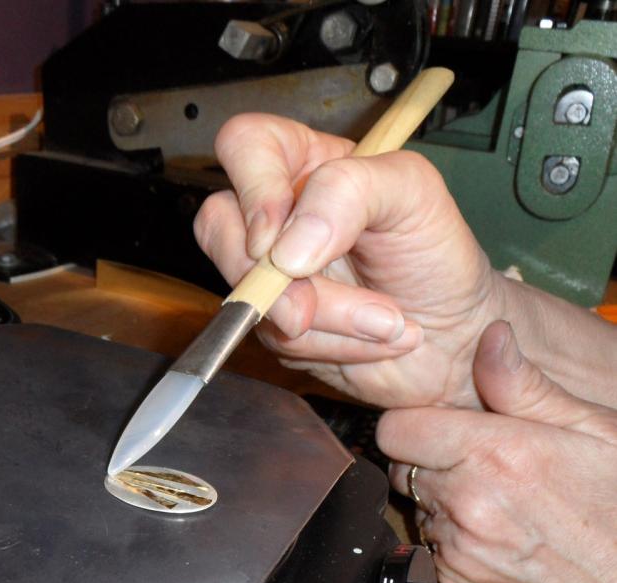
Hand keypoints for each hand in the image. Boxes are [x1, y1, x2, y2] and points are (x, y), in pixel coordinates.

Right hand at [194, 113, 504, 408]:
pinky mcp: (275, 324)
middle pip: (220, 228)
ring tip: (385, 322)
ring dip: (324, 320)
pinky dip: (330, 345)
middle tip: (320, 303)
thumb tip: (288, 246)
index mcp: (307, 164)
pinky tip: (371, 339)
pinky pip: (273, 338)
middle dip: (276, 280)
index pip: (245, 145)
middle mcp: (280, 216)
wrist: (453, 336)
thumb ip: (351, 190)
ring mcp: (271, 273)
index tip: (279, 239)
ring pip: (248, 294)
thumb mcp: (413, 193)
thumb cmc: (436, 255)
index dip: (252, 189)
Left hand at [379, 321, 616, 582]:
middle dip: (431, 462)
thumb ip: (526, 387)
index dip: (414, 424)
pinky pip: (431, 549)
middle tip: (484, 466)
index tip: (441, 427)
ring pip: (419, 509)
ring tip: (499, 505)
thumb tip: (491, 336)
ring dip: (443, 504)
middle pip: (403, 468)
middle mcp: (465, 502)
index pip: (396, 429)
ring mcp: (458, 549)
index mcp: (492, 454)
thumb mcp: (593, 431)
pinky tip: (498, 539)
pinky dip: (453, 542)